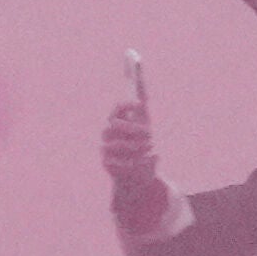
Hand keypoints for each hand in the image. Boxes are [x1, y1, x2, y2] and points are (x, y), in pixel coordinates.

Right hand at [102, 93, 163, 212]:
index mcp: (119, 122)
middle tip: (151, 134)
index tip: (140, 104)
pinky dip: (132, 160)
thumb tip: (139, 80)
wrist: (139, 175)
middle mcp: (109, 134)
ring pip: (116, 142)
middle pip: (114, 124)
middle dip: (133, 128)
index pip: (117, 109)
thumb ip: (142, 109)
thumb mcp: (147, 128)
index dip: (126, 105)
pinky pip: (116, 160)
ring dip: (135, 145)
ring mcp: (105, 148)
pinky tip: (143, 161)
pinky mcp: (106, 163)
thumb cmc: (143, 147)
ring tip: (150, 148)